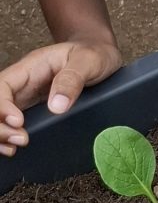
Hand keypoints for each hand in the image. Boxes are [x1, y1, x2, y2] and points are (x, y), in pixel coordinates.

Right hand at [0, 36, 122, 155]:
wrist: (102, 56)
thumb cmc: (93, 53)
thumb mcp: (87, 61)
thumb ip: (72, 79)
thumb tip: (57, 106)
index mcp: (31, 67)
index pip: (4, 84)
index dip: (2, 104)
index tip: (18, 121)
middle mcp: (23, 84)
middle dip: (0, 124)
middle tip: (20, 139)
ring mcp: (26, 98)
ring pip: (1, 116)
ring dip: (1, 133)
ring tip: (14, 148)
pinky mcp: (33, 110)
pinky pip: (12, 123)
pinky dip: (8, 136)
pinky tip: (13, 148)